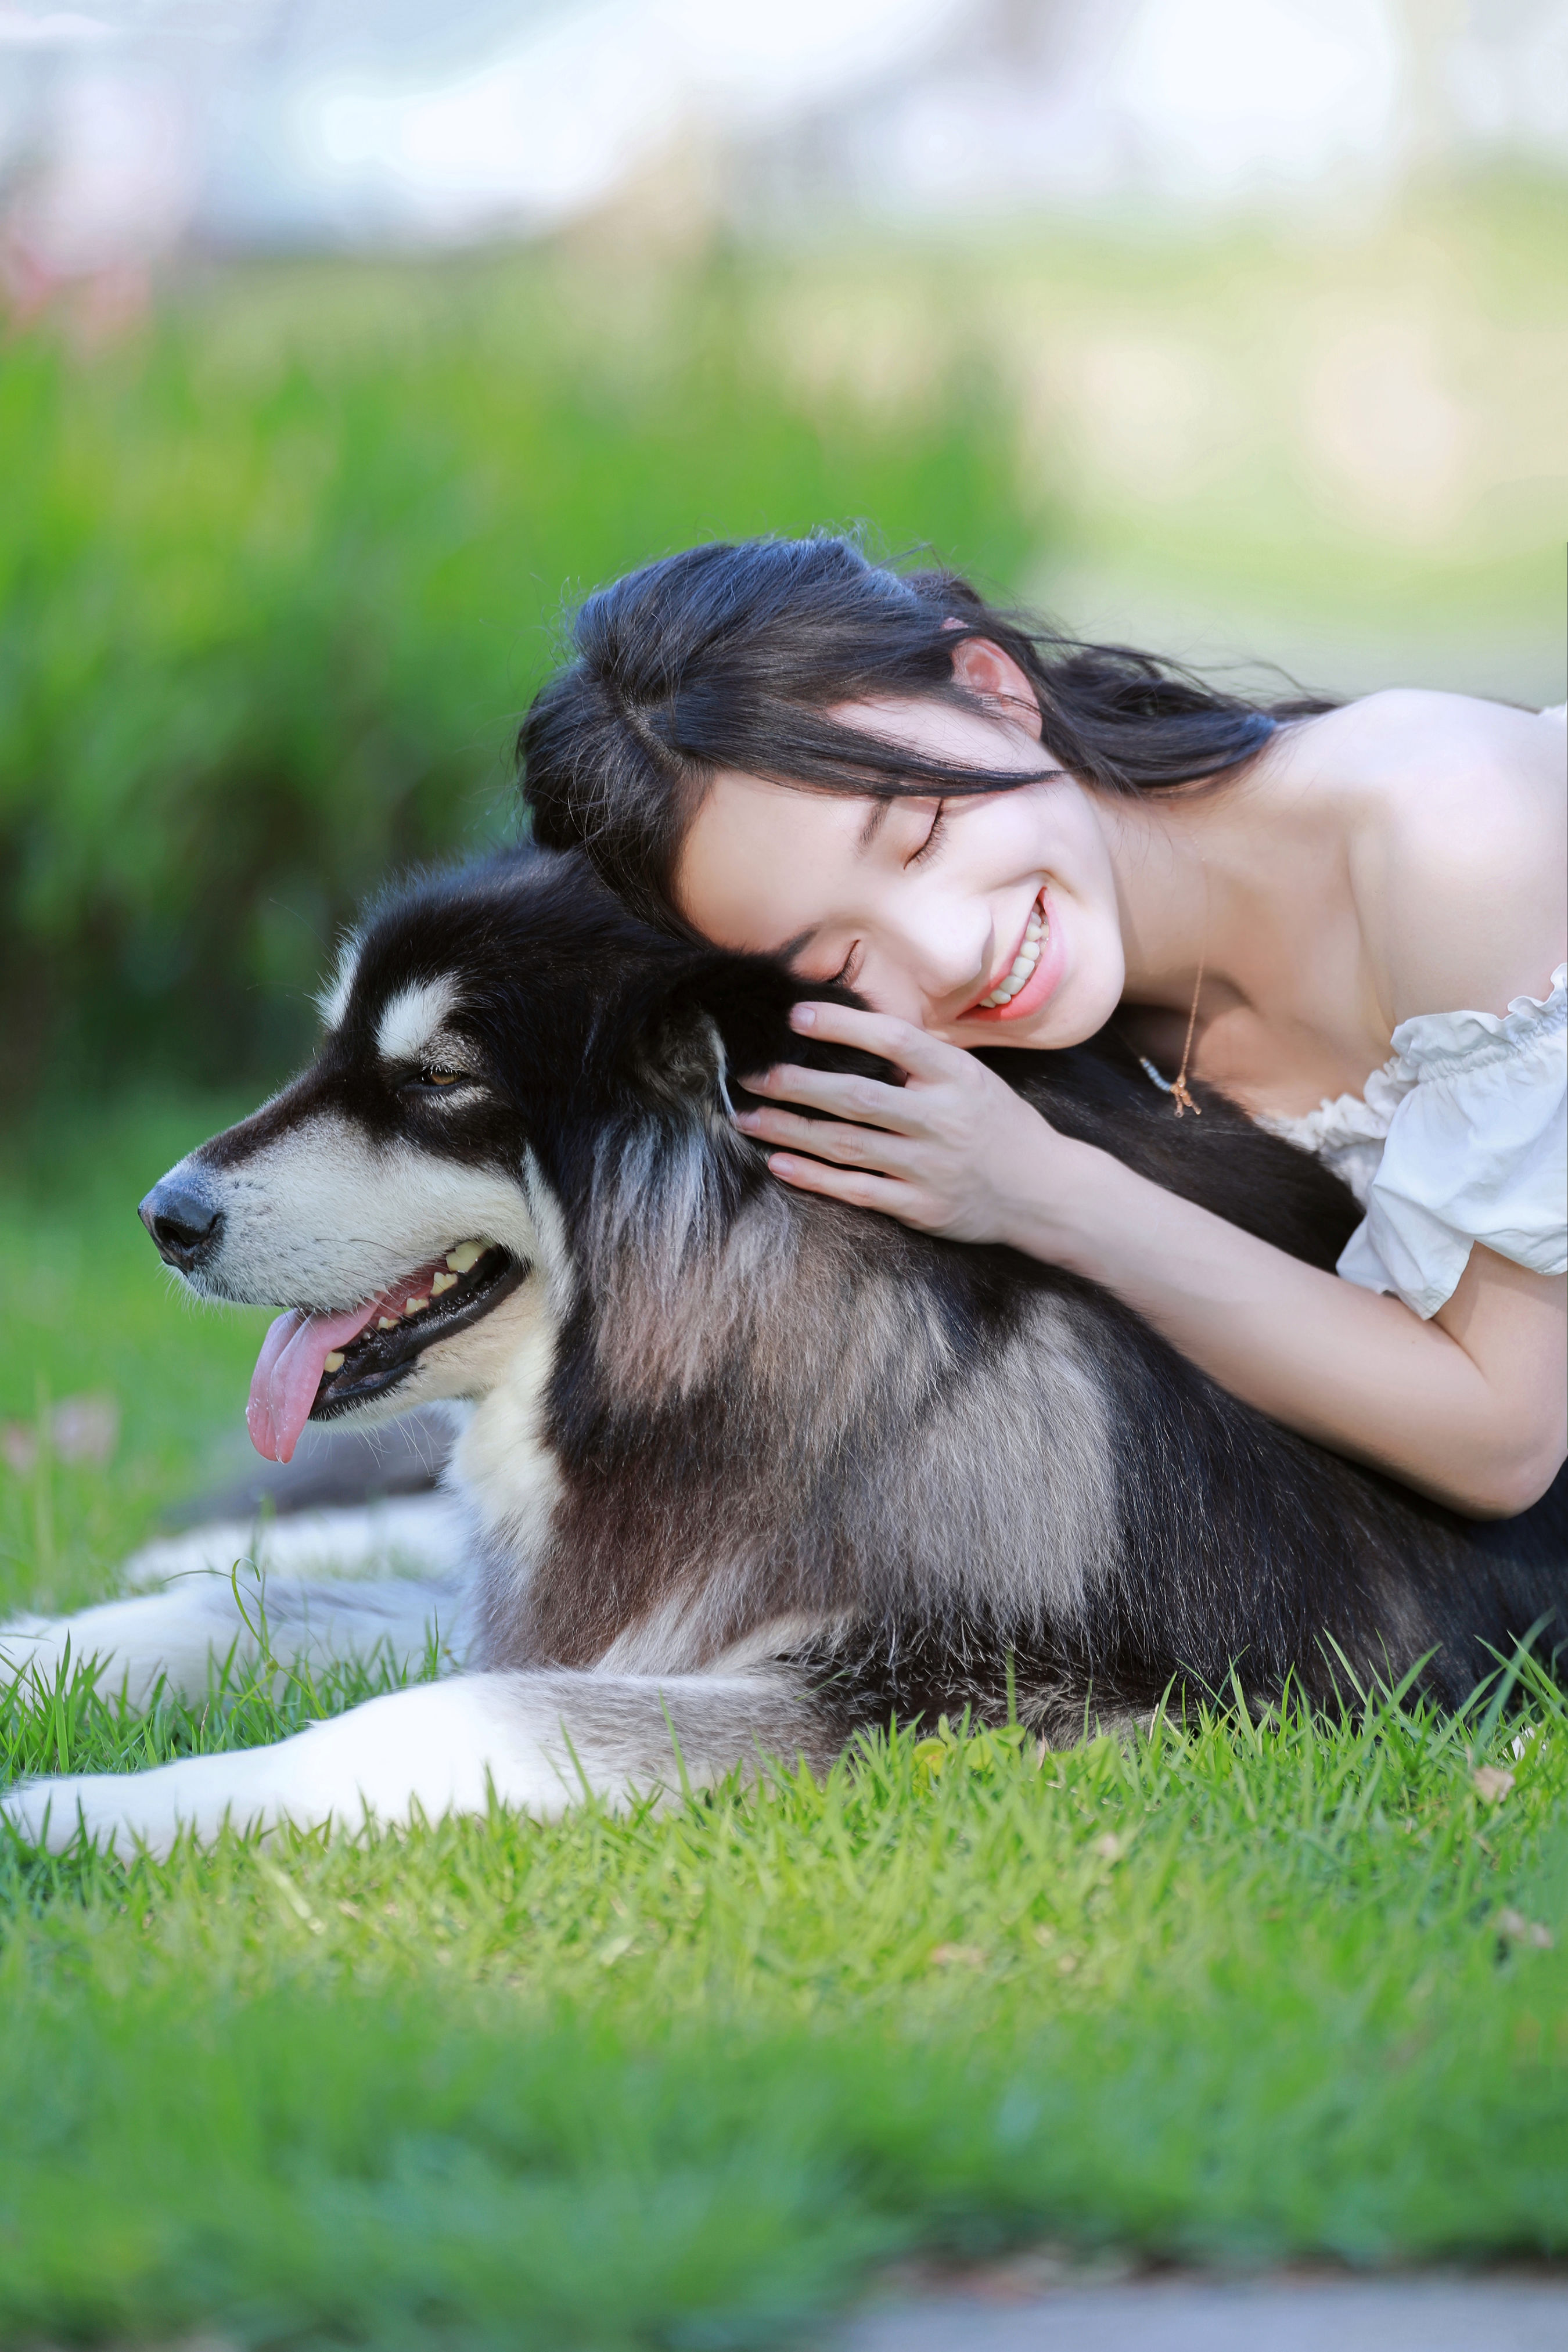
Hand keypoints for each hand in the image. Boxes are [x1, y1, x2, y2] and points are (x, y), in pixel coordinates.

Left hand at [733, 1001, 1071, 1244]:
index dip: (843, 1027)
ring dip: (791, 1130)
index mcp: (957, 1077)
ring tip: (748, 1116)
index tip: (796, 1017)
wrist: (1045, 1192)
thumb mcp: (973, 1078)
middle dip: (797, 1084)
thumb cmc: (999, 1125)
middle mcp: (942, 1120)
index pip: (894, 1041)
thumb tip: (855, 1029)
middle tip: (751, 1073)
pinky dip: (815, 1177)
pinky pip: (857, 1190)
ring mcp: (930, 1167)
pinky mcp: (921, 1208)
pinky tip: (779, 1162)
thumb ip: (922, 1060)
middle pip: (857, 1098)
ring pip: (847, 1145)